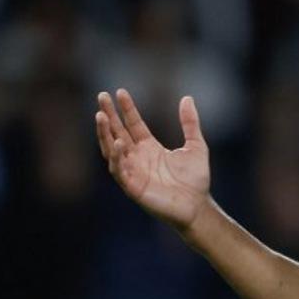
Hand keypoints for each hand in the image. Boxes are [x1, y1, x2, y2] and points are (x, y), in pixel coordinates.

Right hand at [95, 89, 210, 231]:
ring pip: (111, 150)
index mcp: (149, 148)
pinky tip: (118, 142)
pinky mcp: (132, 187)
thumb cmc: (196, 180)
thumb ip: (190, 123)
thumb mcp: (196, 145)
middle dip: (109, 115)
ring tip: (101, 115)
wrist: (198, 206)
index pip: (133, 124)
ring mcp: (133, 172)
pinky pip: (119, 170)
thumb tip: (187, 98)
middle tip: (102, 96)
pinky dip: (116, 157)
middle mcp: (137, 158)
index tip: (120, 92)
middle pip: (118, 132)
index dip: (127, 109)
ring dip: (105, 133)